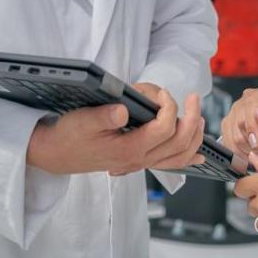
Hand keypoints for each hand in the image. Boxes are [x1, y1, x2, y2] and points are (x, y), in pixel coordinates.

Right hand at [26, 84, 204, 176]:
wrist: (58, 155)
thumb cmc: (70, 135)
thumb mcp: (82, 121)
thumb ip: (104, 117)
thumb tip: (123, 111)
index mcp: (128, 148)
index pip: (163, 130)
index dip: (169, 108)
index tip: (161, 93)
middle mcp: (138, 159)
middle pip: (179, 144)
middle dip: (192, 119)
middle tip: (193, 98)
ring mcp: (140, 162)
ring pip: (180, 156)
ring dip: (195, 136)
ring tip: (199, 116)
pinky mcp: (138, 160)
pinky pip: (170, 164)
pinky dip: (188, 156)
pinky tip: (199, 154)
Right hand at [220, 81, 257, 161]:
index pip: (251, 106)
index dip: (252, 127)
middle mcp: (249, 97)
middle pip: (240, 122)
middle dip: (254, 142)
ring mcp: (236, 108)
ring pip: (233, 135)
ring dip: (249, 149)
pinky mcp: (228, 122)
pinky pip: (228, 141)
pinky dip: (240, 152)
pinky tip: (252, 151)